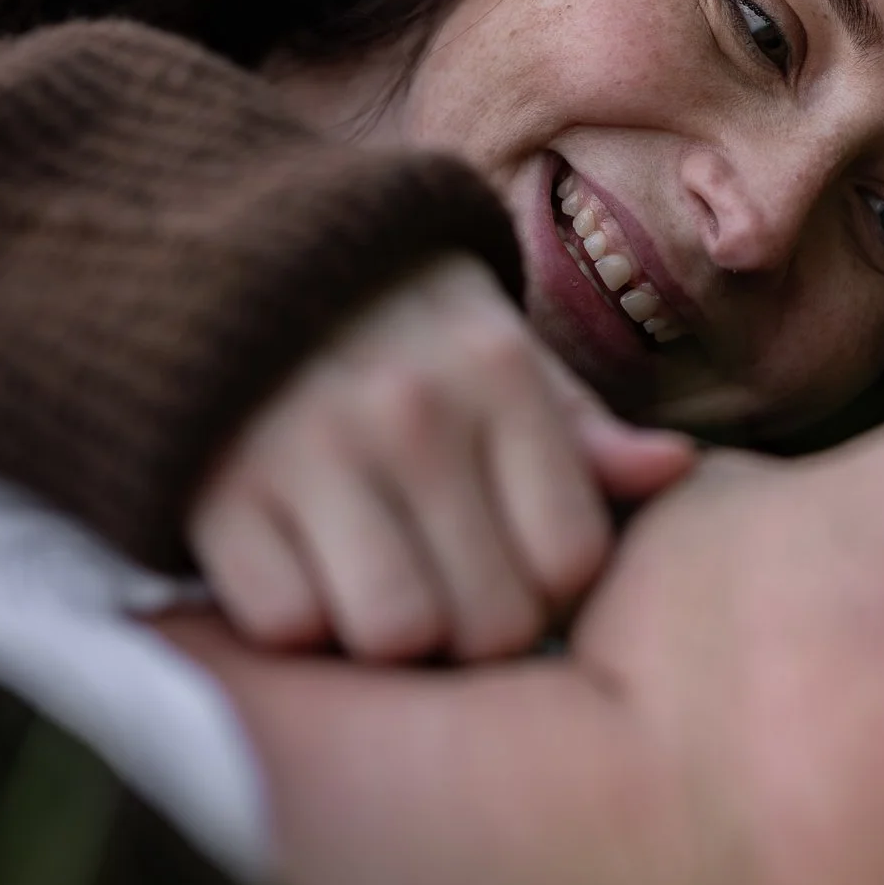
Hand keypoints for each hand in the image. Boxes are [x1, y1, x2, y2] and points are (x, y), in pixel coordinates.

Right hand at [187, 256, 694, 661]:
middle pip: (491, 623)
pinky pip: (286, 624)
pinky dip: (291, 618)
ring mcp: (308, 446)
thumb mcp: (491, 349)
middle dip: (469, 630)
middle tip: (432, 585)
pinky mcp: (214, 484)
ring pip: (395, 637)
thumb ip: (576, 424)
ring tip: (364, 584)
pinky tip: (292, 567)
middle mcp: (412, 408)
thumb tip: (671, 469)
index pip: (572, 560)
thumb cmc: (383, 324)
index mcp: (497, 371)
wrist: (211, 247)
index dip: (546, 589)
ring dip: (382, 636)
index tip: (504, 564)